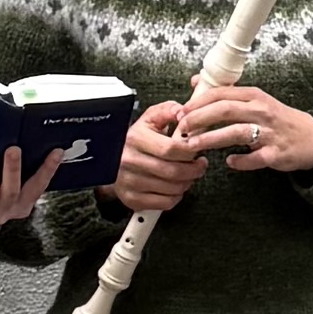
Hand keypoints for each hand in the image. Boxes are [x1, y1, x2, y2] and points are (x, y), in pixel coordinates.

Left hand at [0, 136, 41, 241]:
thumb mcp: (6, 189)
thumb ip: (14, 172)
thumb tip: (22, 138)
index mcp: (20, 205)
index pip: (37, 187)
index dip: (48, 170)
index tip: (56, 151)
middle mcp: (3, 210)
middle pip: (12, 192)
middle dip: (13, 169)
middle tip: (14, 149)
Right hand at [114, 100, 205, 215]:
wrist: (113, 160)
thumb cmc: (138, 139)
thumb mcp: (150, 119)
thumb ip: (169, 110)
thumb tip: (183, 112)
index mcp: (135, 138)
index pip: (171, 149)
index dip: (191, 151)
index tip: (198, 149)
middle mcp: (129, 161)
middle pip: (174, 171)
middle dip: (194, 169)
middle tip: (199, 165)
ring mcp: (130, 182)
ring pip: (173, 188)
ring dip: (187, 182)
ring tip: (188, 174)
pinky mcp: (132, 199)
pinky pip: (166, 203)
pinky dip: (177, 196)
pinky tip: (176, 186)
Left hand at [175, 85, 312, 178]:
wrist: (310, 138)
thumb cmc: (277, 119)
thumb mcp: (255, 100)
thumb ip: (226, 93)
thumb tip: (194, 82)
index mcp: (254, 96)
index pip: (222, 93)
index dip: (198, 102)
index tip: (182, 111)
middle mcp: (262, 110)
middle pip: (225, 110)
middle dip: (200, 118)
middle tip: (182, 127)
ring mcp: (270, 132)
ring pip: (236, 132)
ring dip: (212, 139)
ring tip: (193, 146)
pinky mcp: (276, 153)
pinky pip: (255, 158)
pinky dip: (240, 161)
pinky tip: (229, 162)